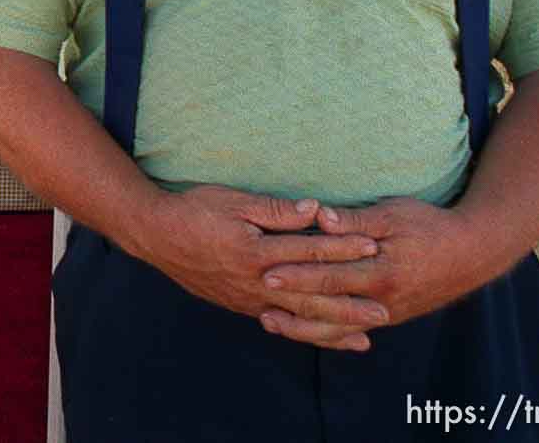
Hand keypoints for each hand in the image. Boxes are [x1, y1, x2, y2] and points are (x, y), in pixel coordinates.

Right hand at [131, 186, 385, 351]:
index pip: (308, 251)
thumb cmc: (194, 210)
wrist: (155, 235)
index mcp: (256, 252)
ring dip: (332, 328)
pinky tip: (322, 337)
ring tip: (364, 336)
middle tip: (383, 310)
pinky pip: (279, 323)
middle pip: (310, 296)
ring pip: (297, 318)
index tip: (373, 246)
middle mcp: (255, 282)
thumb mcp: (233, 201)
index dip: (342, 248)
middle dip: (349, 304)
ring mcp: (247, 298)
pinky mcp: (239, 305)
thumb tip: (315, 210)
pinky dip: (304, 332)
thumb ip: (276, 210)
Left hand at [260, 198, 504, 344]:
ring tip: (271, 322)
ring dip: (303, 327)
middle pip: (328, 308)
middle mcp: (382, 300)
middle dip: (291, 307)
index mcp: (381, 273)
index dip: (297, 276)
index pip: (330, 277)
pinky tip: (305, 331)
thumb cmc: (430, 226)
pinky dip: (327, 333)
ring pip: (338, 328)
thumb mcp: (393, 214)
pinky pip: (352, 329)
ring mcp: (387, 312)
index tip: (266, 272)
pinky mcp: (390, 316)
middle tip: (258, 304)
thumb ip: (355, 221)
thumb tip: (320, 218)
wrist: (473, 253)